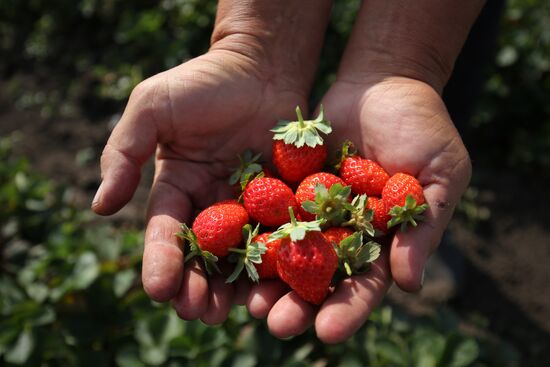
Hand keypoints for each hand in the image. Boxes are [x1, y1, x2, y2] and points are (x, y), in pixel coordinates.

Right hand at [91, 50, 307, 323]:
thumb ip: (123, 152)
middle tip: (198, 313)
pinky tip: (277, 286)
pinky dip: (277, 262)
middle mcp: (211, 204)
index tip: (158, 288)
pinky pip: (280, 235)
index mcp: (177, 188)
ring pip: (240, 255)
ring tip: (232, 312)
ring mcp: (249, 206)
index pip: (165, 230)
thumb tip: (99, 207)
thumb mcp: (152, 107)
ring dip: (234, 286)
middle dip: (198, 286)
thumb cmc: (203, 81)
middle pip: (202, 255)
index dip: (161, 260)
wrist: (261, 67)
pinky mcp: (284, 201)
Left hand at [247, 76, 470, 341]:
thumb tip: (410, 285)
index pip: (364, 283)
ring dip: (268, 279)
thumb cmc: (422, 127)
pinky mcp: (286, 184)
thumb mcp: (439, 175)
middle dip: (298, 303)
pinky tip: (232, 252)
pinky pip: (267, 210)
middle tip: (276, 325)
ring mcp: (311, 210)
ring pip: (286, 251)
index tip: (329, 332)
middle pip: (318, 277)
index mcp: (380, 239)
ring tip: (248, 303)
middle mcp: (341, 232)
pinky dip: (251, 231)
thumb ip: (423, 228)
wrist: (383, 80)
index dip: (348, 309)